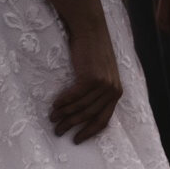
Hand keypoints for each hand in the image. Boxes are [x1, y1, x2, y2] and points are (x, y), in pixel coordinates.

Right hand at [49, 21, 122, 144]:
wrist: (90, 28)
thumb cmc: (93, 50)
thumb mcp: (102, 73)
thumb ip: (98, 92)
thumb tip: (84, 111)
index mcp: (116, 92)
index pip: (103, 120)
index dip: (89, 132)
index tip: (76, 140)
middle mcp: (112, 90)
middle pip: (89, 115)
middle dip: (71, 125)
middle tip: (58, 131)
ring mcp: (103, 84)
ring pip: (80, 106)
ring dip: (64, 114)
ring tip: (53, 119)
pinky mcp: (92, 77)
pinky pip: (74, 96)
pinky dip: (63, 102)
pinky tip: (54, 106)